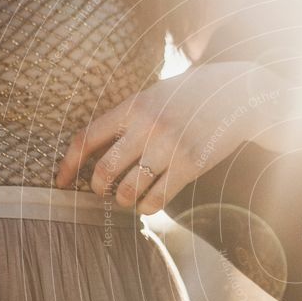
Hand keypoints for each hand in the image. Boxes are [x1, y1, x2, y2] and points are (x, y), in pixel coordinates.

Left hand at [55, 61, 284, 213]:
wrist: (240, 95)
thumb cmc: (194, 95)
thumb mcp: (156, 93)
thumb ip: (129, 115)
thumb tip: (96, 146)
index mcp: (133, 106)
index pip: (86, 138)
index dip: (68, 164)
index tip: (62, 182)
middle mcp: (147, 126)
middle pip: (104, 171)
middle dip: (97, 189)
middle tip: (103, 192)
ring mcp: (170, 147)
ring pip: (128, 190)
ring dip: (123, 201)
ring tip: (127, 199)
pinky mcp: (190, 165)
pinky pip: (156, 198)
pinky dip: (146, 206)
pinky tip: (148, 203)